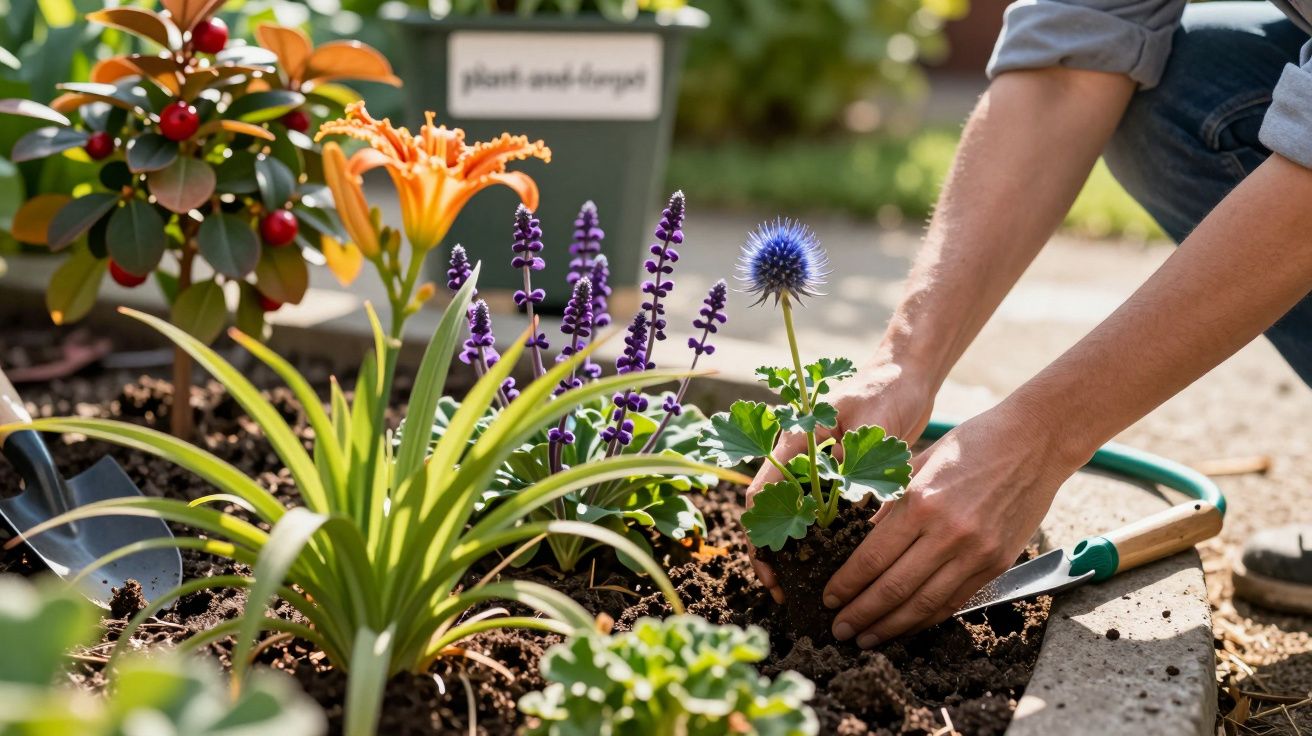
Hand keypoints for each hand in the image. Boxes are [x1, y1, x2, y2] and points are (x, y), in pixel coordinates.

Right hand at [745, 361, 934, 602]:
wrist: (905, 376)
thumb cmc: (885, 391)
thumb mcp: (868, 425)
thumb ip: (851, 460)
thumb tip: (839, 505)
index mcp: (793, 443)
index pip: (760, 494)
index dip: (759, 535)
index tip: (771, 568)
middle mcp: (796, 459)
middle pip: (769, 513)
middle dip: (771, 555)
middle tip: (785, 591)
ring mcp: (813, 469)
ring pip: (791, 517)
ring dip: (794, 552)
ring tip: (803, 588)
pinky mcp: (834, 477)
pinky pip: (817, 515)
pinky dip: (818, 540)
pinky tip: (830, 564)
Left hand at [821, 399, 1084, 646]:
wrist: (1035, 441)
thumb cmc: (971, 444)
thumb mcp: (919, 462)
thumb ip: (891, 504)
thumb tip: (863, 540)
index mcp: (921, 502)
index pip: (873, 558)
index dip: (847, 585)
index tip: (828, 598)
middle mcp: (948, 533)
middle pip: (894, 588)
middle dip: (861, 614)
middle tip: (838, 630)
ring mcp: (976, 552)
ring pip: (924, 604)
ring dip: (891, 627)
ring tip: (866, 638)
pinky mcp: (997, 563)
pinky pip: (955, 601)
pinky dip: (926, 618)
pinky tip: (905, 626)